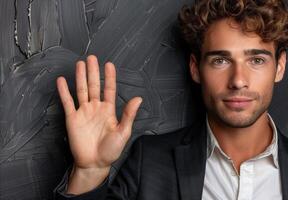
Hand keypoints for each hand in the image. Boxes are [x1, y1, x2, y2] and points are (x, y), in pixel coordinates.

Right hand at [56, 55, 141, 193]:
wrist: (95, 163)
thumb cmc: (111, 150)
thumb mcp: (123, 132)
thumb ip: (129, 114)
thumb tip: (138, 98)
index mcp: (109, 110)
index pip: (109, 89)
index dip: (110, 77)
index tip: (109, 64)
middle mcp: (96, 108)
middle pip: (94, 86)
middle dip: (93, 72)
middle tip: (92, 58)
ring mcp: (84, 112)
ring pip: (81, 90)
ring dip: (80, 77)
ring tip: (80, 64)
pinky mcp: (72, 119)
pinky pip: (68, 102)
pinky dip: (64, 92)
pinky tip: (62, 81)